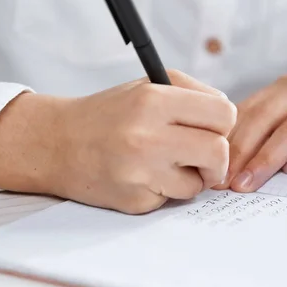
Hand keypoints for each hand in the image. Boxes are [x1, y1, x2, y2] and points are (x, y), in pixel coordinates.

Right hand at [0, 70, 236, 213]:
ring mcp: (140, 172)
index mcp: (153, 100)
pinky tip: (142, 176)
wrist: (58, 144)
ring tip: (163, 163)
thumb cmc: (108, 113)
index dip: (223, 123)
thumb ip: (192, 94)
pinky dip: (165, 190)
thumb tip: (228, 121)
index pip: (223, 113)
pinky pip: (172, 200)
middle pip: (218, 152)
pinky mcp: (135, 200)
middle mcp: (147, 136)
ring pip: (199, 183)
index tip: (212, 128)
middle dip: (216, 157)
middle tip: (202, 156)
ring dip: (190, 177)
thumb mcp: (147, 86)